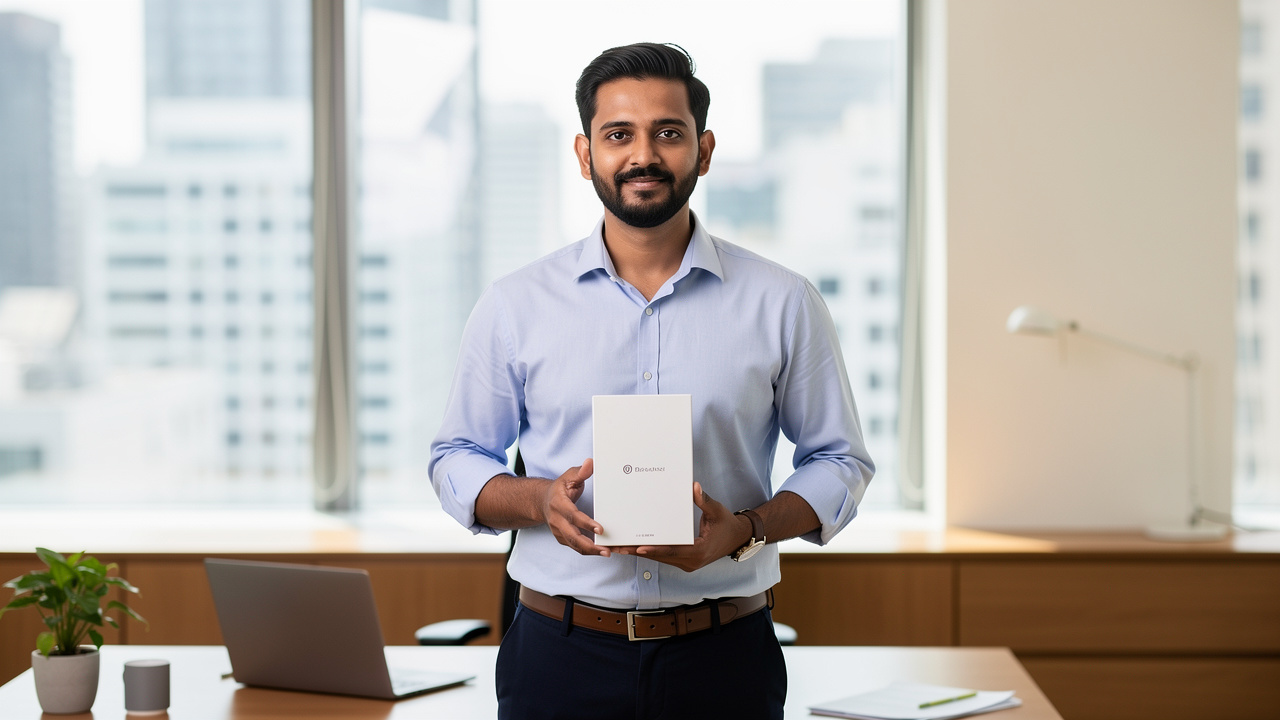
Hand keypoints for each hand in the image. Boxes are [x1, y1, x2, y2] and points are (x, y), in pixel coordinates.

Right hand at [541, 459, 610, 556]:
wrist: (542, 501)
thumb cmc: (559, 489)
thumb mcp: (568, 477)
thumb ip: (580, 472)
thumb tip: (591, 463)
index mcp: (558, 504)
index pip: (573, 516)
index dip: (586, 524)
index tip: (601, 529)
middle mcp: (557, 520)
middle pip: (572, 537)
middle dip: (590, 545)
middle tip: (606, 550)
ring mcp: (558, 531)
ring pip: (574, 545)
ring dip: (591, 551)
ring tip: (607, 553)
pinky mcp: (562, 538)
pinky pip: (575, 547)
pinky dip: (588, 551)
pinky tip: (601, 551)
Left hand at [615, 483, 751, 571]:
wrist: (737, 538)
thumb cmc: (727, 524)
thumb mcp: (717, 511)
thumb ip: (704, 500)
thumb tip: (693, 487)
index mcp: (699, 551)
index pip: (673, 551)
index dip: (655, 549)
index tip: (639, 547)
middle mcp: (691, 561)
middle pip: (662, 556)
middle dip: (640, 552)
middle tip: (619, 547)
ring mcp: (687, 563)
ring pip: (661, 558)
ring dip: (642, 553)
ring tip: (621, 548)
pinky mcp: (684, 561)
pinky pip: (665, 557)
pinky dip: (651, 552)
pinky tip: (635, 547)